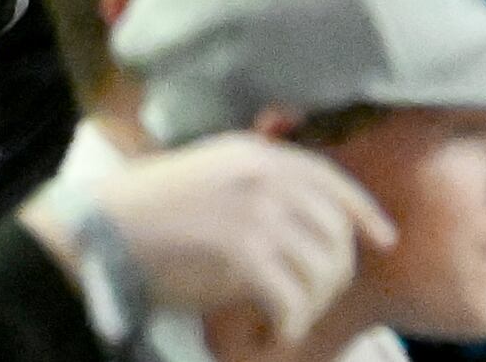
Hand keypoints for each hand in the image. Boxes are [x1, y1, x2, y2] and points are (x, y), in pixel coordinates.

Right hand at [46, 135, 388, 358]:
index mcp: (251, 154)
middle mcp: (262, 177)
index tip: (383, 238)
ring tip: (287, 316)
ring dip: (312, 303)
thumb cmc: (145, 209)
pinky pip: (293, 300)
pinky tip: (271, 330)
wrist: (101, 229)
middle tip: (313, 298)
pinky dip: (289, 323)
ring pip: (321, 270)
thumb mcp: (204, 174)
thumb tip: (305, 219)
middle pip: (334, 231)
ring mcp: (255, 214)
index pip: (327, 179)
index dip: (362, 211)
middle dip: (334, 273)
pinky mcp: (243, 254)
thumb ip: (251, 183)